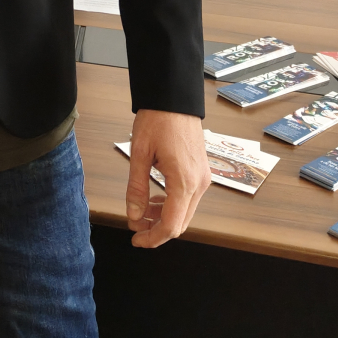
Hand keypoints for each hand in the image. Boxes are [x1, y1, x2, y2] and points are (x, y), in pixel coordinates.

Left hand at [125, 110, 210, 247]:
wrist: (175, 98)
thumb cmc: (158, 119)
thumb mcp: (140, 153)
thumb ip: (137, 188)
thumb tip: (134, 216)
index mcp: (184, 181)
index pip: (171, 226)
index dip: (153, 238)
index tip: (136, 240)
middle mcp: (199, 184)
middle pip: (181, 223)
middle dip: (157, 229)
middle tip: (135, 226)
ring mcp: (203, 178)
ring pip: (185, 212)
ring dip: (164, 217)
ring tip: (141, 212)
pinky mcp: (202, 172)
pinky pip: (189, 198)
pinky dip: (172, 204)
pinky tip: (156, 199)